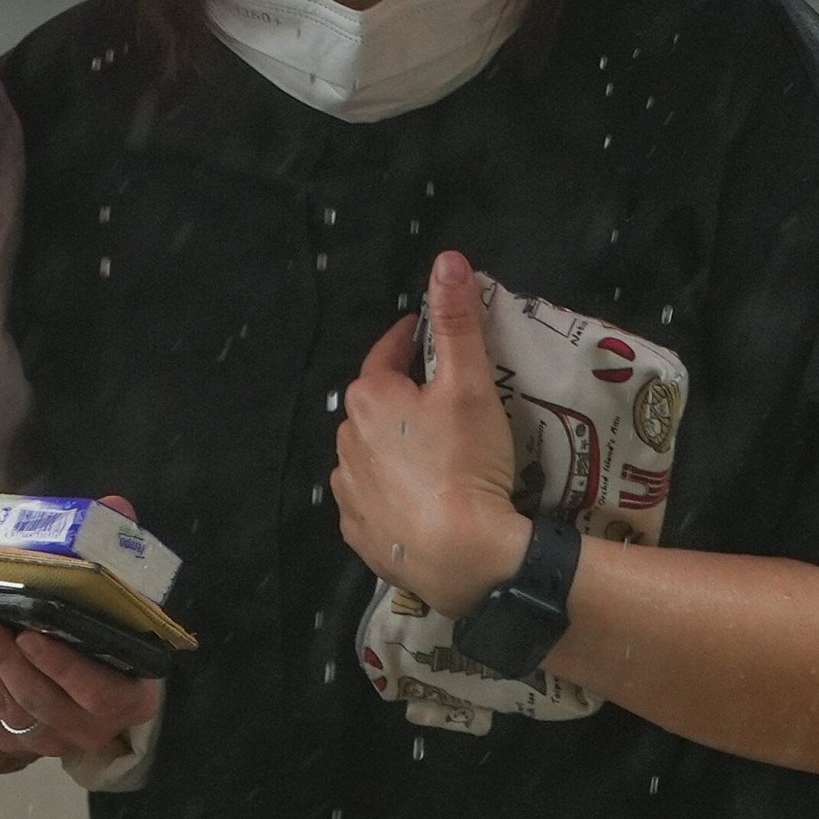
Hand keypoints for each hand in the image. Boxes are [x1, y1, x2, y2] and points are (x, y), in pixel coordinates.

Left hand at [0, 614, 163, 769]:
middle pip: (40, 700)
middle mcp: (94, 729)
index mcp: (130, 700)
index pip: (96, 690)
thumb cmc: (117, 639)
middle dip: (1, 658)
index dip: (60, 665)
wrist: (111, 681)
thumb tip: (56, 570)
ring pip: (8, 711)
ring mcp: (56, 742)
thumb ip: (97, 610)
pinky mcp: (21, 746)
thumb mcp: (120, 624)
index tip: (27, 635)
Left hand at [330, 251, 528, 617]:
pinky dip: (392, 492)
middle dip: (406, 395)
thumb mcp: (471, 382)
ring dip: (396, 445)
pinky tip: (420, 499)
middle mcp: (347, 440)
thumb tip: (447, 260)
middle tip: (447, 399)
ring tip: (437, 453)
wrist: (463, 557)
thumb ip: (458, 321)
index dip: (414, 339)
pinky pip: (374, 499)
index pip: (388, 352)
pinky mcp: (359, 532)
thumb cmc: (466, 462)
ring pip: (373, 451)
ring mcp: (349, 491)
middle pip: (379, 403)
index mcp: (368, 397)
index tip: (431, 335)